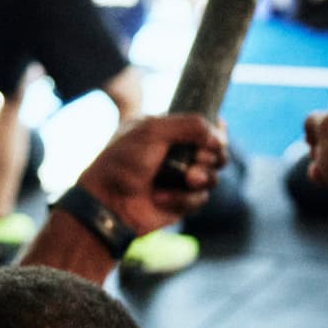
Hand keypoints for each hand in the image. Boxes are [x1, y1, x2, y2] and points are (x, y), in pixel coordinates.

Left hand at [76, 114, 227, 235]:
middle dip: (211, 156)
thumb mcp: (153, 131)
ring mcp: (180, 179)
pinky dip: (184, 199)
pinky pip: (200, 199)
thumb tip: (219, 136)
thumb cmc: (124, 161)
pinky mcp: (181, 202)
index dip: (215, 132)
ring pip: (212, 176)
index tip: (216, 135)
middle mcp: (176, 154)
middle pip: (216, 152)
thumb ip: (189, 125)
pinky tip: (162, 198)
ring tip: (188, 179)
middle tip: (199, 158)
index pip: (204, 126)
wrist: (108, 201)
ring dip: (202, 177)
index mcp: (167, 131)